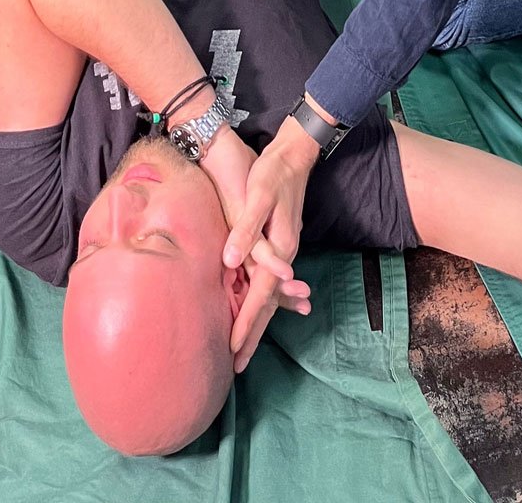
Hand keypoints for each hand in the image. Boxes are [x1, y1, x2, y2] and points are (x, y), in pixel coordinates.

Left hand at [201, 127, 310, 372]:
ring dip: (258, 322)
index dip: (245, 322)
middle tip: (236, 366)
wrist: (292, 155)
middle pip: (267, 304)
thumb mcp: (257, 196)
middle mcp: (284, 255)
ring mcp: (283, 251)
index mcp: (280, 249)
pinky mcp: (277, 244)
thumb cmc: (271, 173)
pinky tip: (259, 311)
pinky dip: (266, 302)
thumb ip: (246, 230)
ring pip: (269, 296)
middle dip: (252, 334)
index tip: (232, 349)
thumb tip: (229, 260)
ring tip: (243, 346)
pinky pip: (270, 282)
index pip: (259, 296)